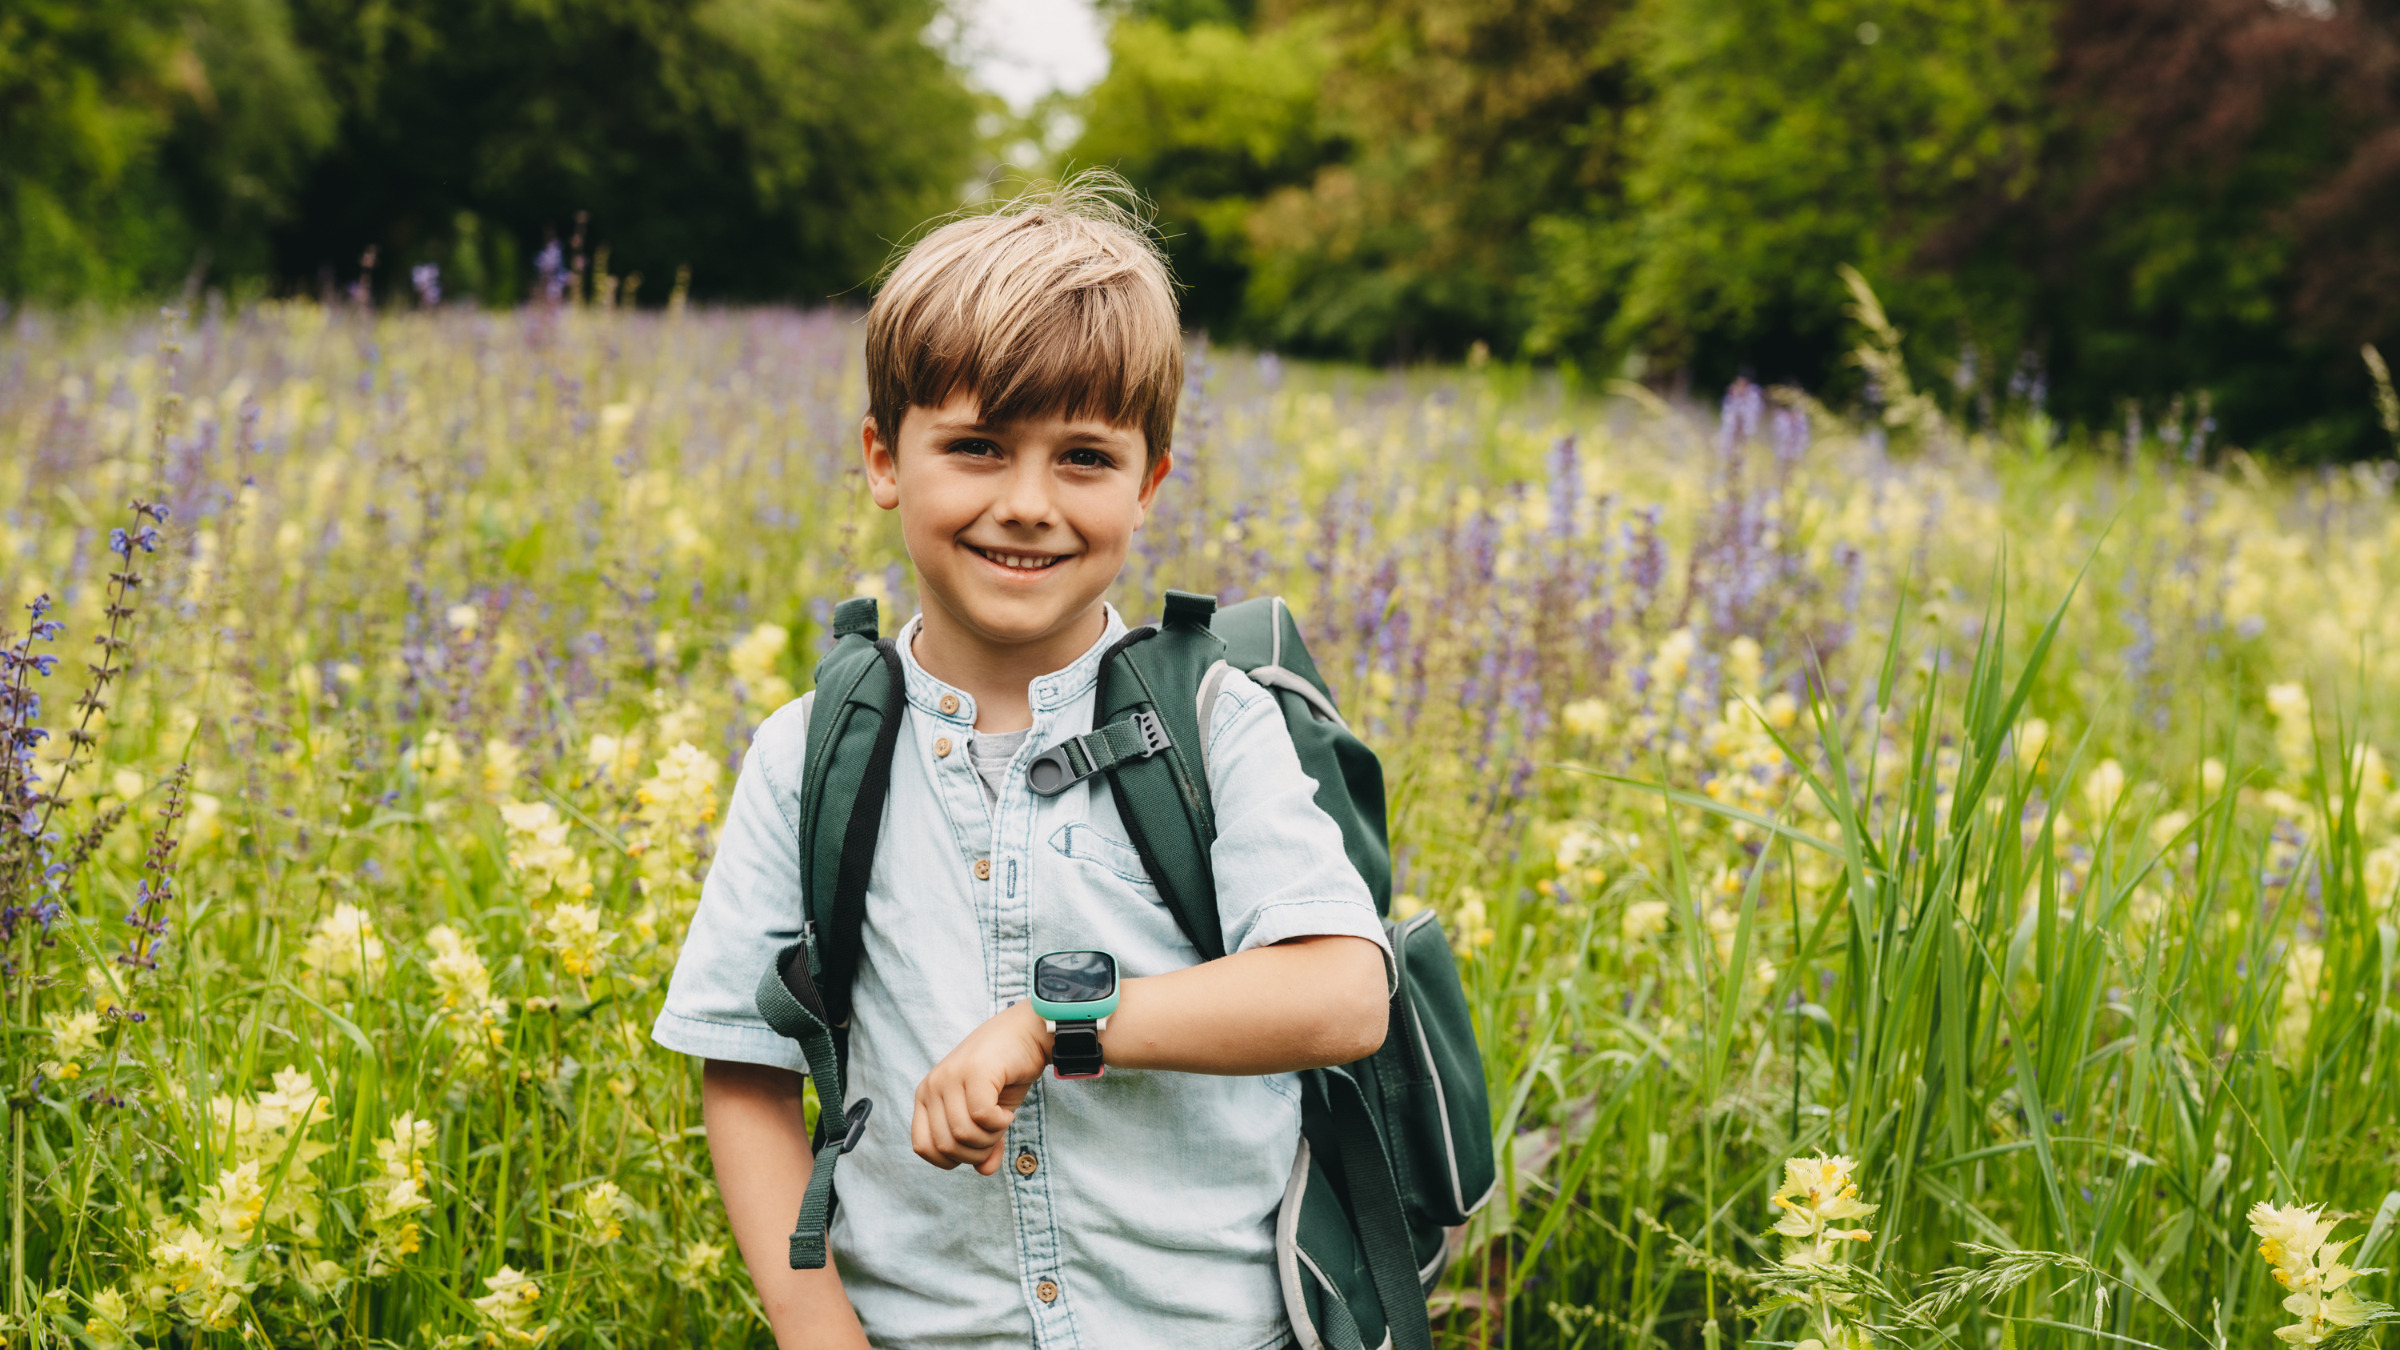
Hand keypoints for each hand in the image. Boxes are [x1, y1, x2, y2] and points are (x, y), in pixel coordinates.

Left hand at [911, 1001, 1050, 1174]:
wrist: (1026, 1032)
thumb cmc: (1005, 1072)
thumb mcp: (990, 1114)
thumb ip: (983, 1143)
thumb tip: (984, 1171)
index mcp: (926, 1096)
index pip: (922, 1146)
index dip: (950, 1160)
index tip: (975, 1149)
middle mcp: (932, 1085)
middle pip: (945, 1145)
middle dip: (975, 1151)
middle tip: (995, 1135)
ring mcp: (951, 1076)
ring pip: (963, 1133)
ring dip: (990, 1137)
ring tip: (1002, 1122)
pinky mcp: (974, 1072)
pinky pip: (981, 1116)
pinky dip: (999, 1124)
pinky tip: (1007, 1113)